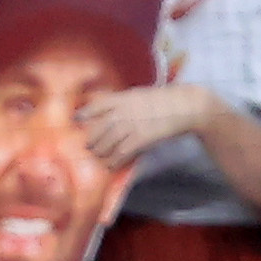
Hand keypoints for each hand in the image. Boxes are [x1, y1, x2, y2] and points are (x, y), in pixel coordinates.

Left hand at [75, 82, 213, 167]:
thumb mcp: (140, 94)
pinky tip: (111, 165)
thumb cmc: (165, 100)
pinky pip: (121, 153)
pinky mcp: (141, 138)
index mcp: (123, 97)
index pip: (97, 104)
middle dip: (92, 139)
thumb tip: (111, 110)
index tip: (75, 119)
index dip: (85, 112)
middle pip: (99, 127)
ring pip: (107, 143)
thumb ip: (125, 101)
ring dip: (101, 153)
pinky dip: (114, 161)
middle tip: (88, 147)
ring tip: (99, 157)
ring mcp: (131, 125)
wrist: (184, 106)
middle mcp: (123, 110)